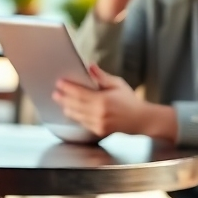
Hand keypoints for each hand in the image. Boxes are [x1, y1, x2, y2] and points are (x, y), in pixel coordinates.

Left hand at [53, 64, 176, 139]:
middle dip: (63, 98)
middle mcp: (99, 113)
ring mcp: (99, 123)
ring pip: (77, 115)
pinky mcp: (99, 131)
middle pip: (75, 105)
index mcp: (103, 100)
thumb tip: (89, 66)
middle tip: (55, 93)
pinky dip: (76, 116)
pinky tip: (71, 111)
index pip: (80, 93)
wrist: (142, 120)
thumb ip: (102, 76)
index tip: (59, 83)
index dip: (68, 88)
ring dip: (67, 108)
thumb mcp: (118, 84)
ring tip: (60, 101)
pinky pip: (83, 123)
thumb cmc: (130, 100)